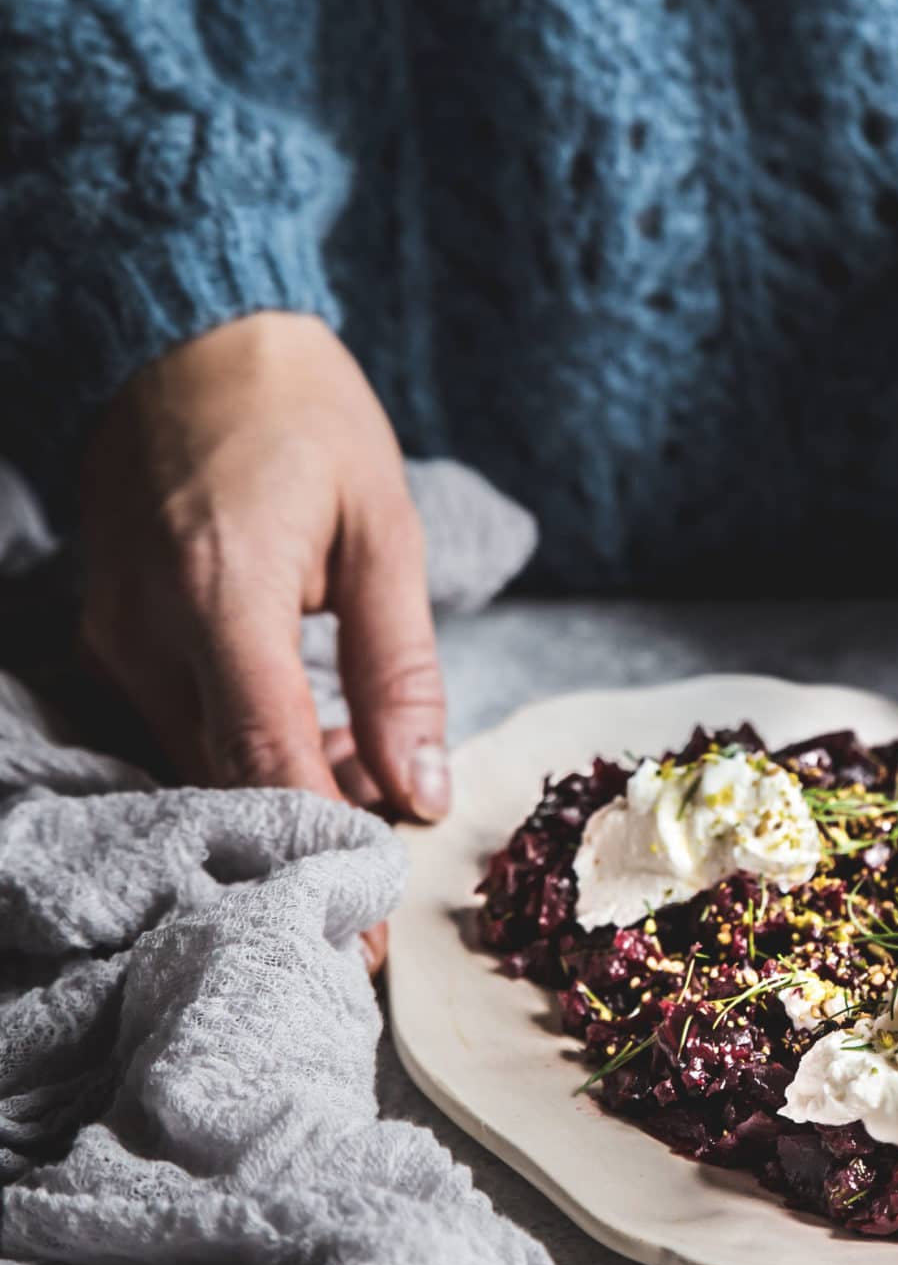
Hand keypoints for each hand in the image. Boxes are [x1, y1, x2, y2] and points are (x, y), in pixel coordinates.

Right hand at [79, 313, 448, 965]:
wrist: (189, 329)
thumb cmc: (304, 414)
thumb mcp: (385, 526)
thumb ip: (401, 665)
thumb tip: (422, 790)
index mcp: (223, 593)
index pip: (268, 761)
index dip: (319, 852)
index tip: (363, 936)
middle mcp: (148, 625)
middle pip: (225, 776)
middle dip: (306, 838)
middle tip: (379, 892)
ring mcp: (114, 628)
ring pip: (198, 755)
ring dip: (281, 788)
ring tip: (372, 798)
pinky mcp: (107, 626)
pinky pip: (177, 716)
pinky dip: (244, 743)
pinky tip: (318, 740)